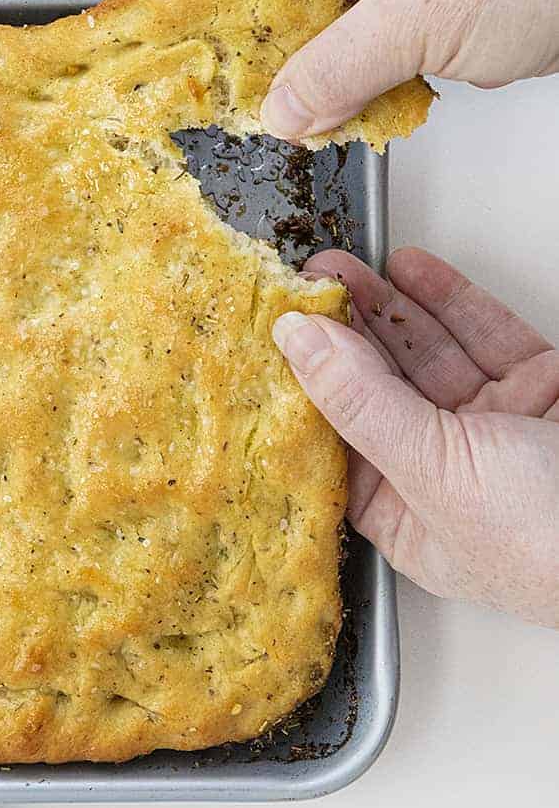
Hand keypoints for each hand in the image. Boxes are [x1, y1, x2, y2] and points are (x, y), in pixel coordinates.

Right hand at [261, 0, 558, 138]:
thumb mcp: (421, 15)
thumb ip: (338, 68)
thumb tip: (284, 108)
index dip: (271, 18)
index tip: (252, 72)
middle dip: (318, 54)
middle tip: (292, 104)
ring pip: (374, 24)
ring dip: (361, 73)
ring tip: (339, 109)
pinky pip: (415, 42)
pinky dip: (402, 77)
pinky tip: (389, 103)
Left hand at [272, 248, 558, 627]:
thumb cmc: (549, 539)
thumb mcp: (434, 470)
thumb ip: (362, 402)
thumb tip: (296, 343)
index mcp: (408, 519)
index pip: (337, 440)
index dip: (306, 385)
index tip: (276, 332)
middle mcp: (448, 476)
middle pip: (379, 390)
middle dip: (343, 334)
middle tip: (304, 283)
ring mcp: (499, 431)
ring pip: (430, 357)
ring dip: (388, 309)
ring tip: (342, 268)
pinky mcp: (544, 391)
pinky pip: (488, 339)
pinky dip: (450, 302)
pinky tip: (411, 271)